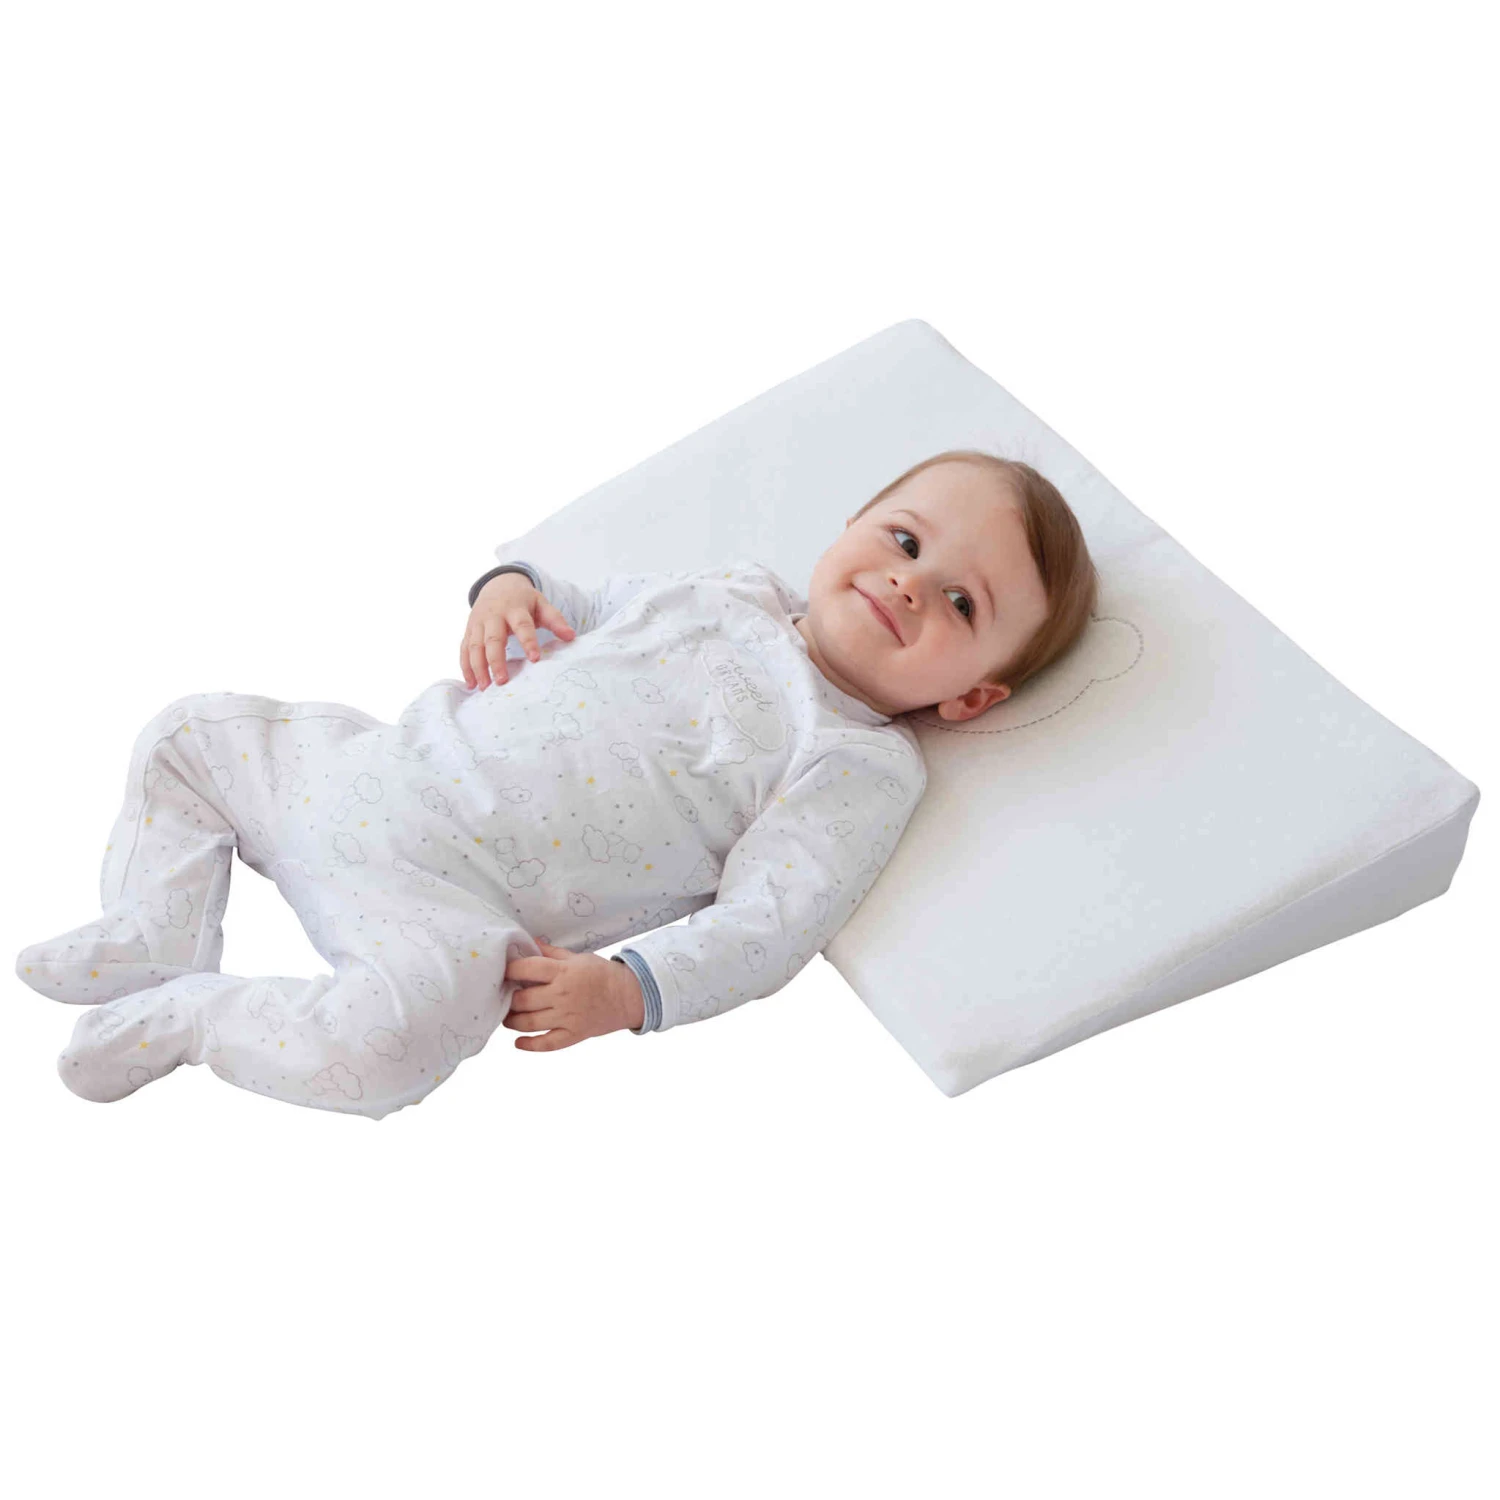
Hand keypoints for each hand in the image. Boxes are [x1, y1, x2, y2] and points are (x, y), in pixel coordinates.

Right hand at [461, 574, 576, 689]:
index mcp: (514, 609)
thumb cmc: (523, 600)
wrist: (498, 584)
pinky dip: (465, 666)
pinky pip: (464, 649)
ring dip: (478, 667)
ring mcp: (478, 623)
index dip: (528, 642)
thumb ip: (555, 620)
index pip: (522, 626)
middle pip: (493, 639)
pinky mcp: (468, 630)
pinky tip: (471, 683)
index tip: (535, 659)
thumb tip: (571, 636)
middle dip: (496, 661)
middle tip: (502, 682)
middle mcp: (493, 615)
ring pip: (475, 646)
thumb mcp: (541, 604)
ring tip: (485, 687)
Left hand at [502, 941, 644, 1050]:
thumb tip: (529, 941)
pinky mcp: (574, 1034)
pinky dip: (530, 1045)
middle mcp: (562, 995)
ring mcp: (567, 1017)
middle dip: (507, 999)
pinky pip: (547, 1044)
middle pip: (522, 1000)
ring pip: (529, 1023)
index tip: (502, 971)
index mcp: (562, 972)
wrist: (629, 996)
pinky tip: (518, 1042)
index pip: (526, 969)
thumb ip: (551, 952)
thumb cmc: (602, 974)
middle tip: (503, 997)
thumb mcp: (577, 957)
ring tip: (508, 1017)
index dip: (509, 970)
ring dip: (512, 1021)